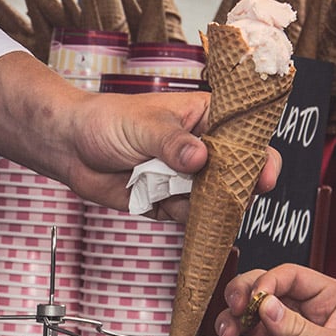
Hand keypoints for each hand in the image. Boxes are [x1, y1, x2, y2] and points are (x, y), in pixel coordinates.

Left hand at [0, 53, 280, 221]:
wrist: (71, 147)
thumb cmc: (107, 121)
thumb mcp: (143, 125)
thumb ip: (172, 143)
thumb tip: (199, 158)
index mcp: (207, 118)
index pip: (247, 136)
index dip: (261, 157)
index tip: (265, 177)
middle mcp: (204, 149)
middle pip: (238, 175)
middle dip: (234, 189)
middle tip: (224, 198)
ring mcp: (189, 178)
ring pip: (216, 201)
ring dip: (205, 206)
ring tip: (178, 195)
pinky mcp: (171, 202)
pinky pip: (190, 218)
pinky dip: (182, 217)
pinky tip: (161, 202)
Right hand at [215, 265, 335, 335]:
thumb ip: (299, 330)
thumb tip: (266, 305)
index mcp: (328, 299)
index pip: (289, 276)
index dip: (267, 282)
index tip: (255, 298)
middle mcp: (304, 314)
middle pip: (262, 291)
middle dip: (242, 296)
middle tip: (235, 309)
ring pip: (247, 320)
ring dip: (232, 324)